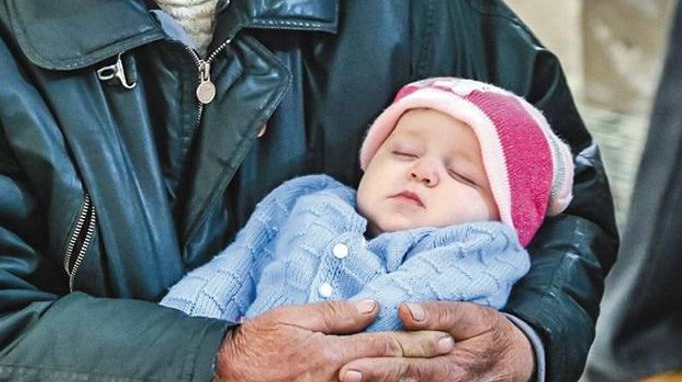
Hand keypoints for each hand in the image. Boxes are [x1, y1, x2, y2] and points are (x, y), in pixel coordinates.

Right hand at [214, 300, 454, 381]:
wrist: (230, 373)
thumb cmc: (260, 341)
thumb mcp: (294, 317)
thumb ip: (336, 314)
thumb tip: (373, 307)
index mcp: (334, 356)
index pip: (385, 346)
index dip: (417, 341)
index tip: (444, 336)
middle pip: (391, 372)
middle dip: (423, 362)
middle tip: (452, 354)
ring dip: (407, 380)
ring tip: (436, 373)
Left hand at [338, 301, 534, 381]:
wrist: (518, 360)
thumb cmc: (489, 331)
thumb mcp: (471, 315)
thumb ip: (438, 313)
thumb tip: (404, 310)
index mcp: (450, 367)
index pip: (407, 368)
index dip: (377, 368)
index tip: (348, 367)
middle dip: (370, 381)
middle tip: (340, 376)